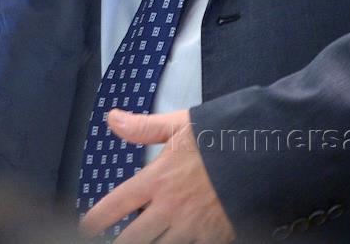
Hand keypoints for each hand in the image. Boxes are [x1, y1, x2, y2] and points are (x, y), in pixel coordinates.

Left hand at [80, 109, 235, 243]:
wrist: (263, 156)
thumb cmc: (222, 138)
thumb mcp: (181, 125)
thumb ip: (144, 127)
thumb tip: (112, 118)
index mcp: (158, 178)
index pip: (117, 202)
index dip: (97, 218)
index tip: (86, 227)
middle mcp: (170, 207)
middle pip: (133, 237)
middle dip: (118, 243)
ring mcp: (191, 226)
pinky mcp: (213, 237)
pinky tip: (173, 242)